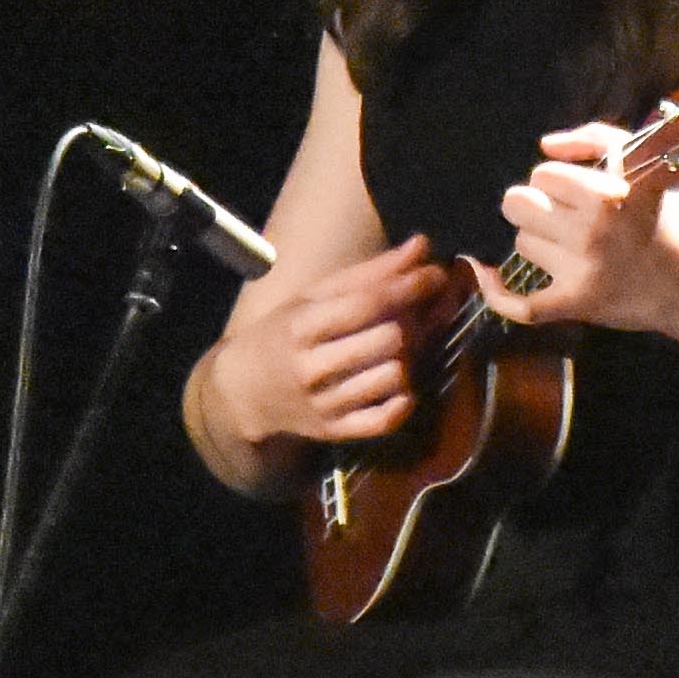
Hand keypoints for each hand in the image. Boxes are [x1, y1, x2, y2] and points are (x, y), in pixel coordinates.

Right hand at [222, 231, 458, 449]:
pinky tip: (400, 384)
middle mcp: (312, 367)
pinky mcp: (335, 431)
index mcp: (303, 325)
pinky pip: (385, 419)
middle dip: (412, 321)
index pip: (368, 303)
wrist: (243, 392)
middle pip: (388, 339)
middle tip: (415, 314)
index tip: (435, 274)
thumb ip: (369, 273)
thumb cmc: (283, 334)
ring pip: (393, 377)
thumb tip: (421, 246)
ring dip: (409, 358)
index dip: (410, 286)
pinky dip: (403, 401)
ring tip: (402, 347)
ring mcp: (325, 404)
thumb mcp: (314, 297)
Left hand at [484, 116, 678, 342]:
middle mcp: (589, 232)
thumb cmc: (671, 219)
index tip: (572, 192)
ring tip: (570, 246)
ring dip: (538, 241)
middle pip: (517, 206)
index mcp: (604, 194)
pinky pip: (519, 304)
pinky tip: (483, 273)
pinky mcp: (577, 305)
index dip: (553, 180)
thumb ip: (594, 140)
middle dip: (532, 205)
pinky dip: (496, 292)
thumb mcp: (643, 163)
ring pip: (522, 244)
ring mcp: (581, 271)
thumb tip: (543, 146)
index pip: (541, 174)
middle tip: (556, 215)